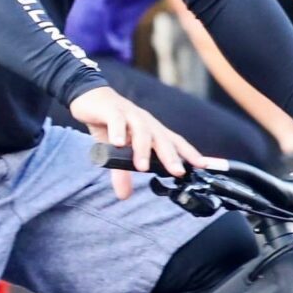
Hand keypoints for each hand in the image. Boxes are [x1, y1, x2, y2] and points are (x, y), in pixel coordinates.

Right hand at [70, 84, 213, 199]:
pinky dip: (118, 131)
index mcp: (152, 131)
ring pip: (142, 131)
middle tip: (178, 172)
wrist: (90, 96)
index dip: (189, 153)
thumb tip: (124, 196)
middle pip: (162, 139)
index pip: (175, 142)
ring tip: (143, 167)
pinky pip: (117, 120)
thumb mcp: (117, 150)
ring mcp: (130, 115)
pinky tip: (118, 144)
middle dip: (171, 156)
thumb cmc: (111, 124)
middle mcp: (145, 122)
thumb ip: (122, 172)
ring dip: (143, 149)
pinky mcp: (112, 110)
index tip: (203, 165)